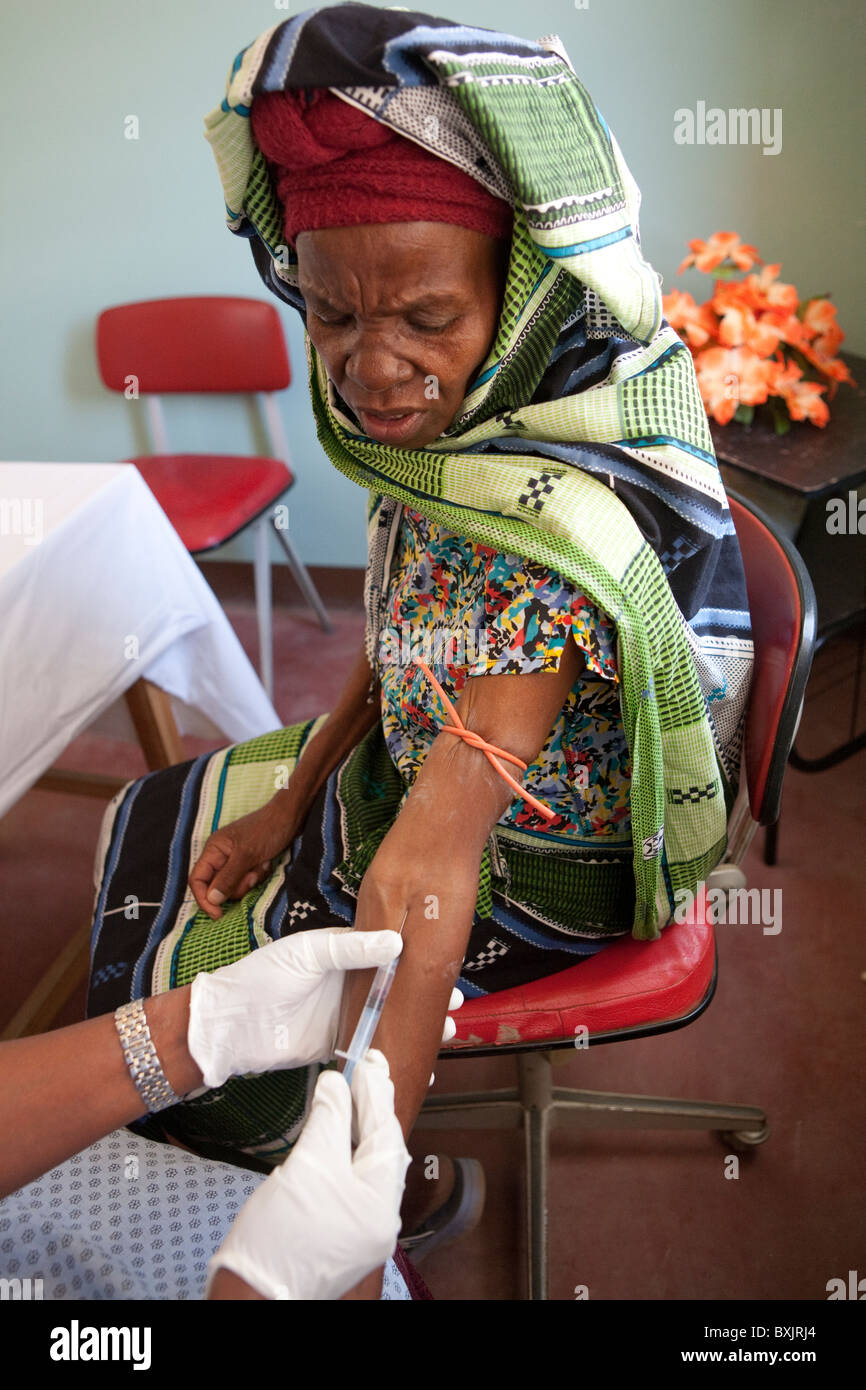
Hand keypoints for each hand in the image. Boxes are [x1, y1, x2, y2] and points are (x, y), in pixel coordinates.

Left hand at [186, 926, 463, 1086]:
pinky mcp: (339, 1045)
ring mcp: (346, 1016)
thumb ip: (350, 948)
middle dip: (426, 997)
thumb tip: (397, 941)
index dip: (419, 961)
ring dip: (417, 1026)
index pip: (390, 954)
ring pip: (390, 1020)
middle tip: (455, 1006)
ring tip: (445, 1032)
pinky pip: (374, 1049)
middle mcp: (350, 984)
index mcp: (344, 954)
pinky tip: (418, 1064)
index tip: (447, 966)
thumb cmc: (264, 977)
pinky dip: (395, 1055)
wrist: (231, 1025)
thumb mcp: (308, 954)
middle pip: (397, 990)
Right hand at [188, 797, 302, 920]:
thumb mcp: (246, 855)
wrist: (291, 816)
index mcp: (213, 850)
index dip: (204, 899)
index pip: (197, 880)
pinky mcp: (249, 863)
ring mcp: (235, 860)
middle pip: (217, 887)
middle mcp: (221, 856)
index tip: (218, 914)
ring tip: (261, 865)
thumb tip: (211, 900)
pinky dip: (258, 876)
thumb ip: (228, 878)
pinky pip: (248, 880)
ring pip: (235, 886)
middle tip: (252, 876)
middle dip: (236, 887)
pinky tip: (266, 863)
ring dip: (250, 881)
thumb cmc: (267, 829)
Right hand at [206, 1050, 410, 1300]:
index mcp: (380, 1204)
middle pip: (381, 1152)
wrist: (251, 1298)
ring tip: (361, 1092)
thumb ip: (329, 1121)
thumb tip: (337, 1084)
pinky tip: (342, 1133)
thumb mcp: (308, 1167)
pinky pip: (353, 1182)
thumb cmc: (280, 1233)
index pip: (385, 1136)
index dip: (376, 1094)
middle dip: (375, 1108)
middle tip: (370, 1067)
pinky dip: (349, 1151)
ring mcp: (361, 1231)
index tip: (369, 1060)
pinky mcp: (339, 1234)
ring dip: (362, 1127)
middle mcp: (379, 1220)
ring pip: (368, 1167)